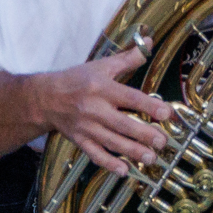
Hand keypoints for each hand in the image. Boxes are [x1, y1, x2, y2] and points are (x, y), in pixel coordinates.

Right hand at [40, 44, 173, 173]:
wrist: (45, 98)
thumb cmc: (77, 80)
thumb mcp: (102, 65)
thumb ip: (128, 57)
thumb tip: (149, 42)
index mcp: (102, 88)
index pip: (130, 98)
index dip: (149, 106)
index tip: (167, 113)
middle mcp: (95, 109)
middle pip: (123, 124)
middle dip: (144, 135)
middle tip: (162, 142)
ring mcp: (87, 127)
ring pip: (112, 142)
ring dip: (132, 152)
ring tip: (151, 158)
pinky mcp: (80, 140)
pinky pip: (95, 154)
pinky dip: (109, 164)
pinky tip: (125, 170)